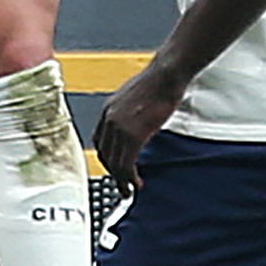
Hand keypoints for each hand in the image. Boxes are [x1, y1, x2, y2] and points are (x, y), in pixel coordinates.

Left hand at [92, 62, 184, 188]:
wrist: (165, 75)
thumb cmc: (157, 83)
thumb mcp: (134, 98)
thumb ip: (129, 114)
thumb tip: (135, 125)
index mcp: (107, 110)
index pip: (99, 142)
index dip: (107, 158)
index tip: (115, 168)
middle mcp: (109, 120)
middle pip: (105, 155)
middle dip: (113, 173)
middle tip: (122, 185)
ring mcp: (120, 128)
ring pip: (115, 163)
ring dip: (122, 180)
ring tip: (129, 190)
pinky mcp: (133, 135)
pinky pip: (127, 163)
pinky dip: (130, 177)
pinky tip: (137, 182)